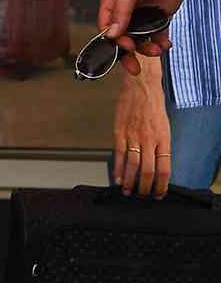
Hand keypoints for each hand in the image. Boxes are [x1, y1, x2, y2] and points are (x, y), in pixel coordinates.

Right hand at [99, 0, 195, 73]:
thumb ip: (121, 12)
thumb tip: (111, 34)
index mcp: (112, 2)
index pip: (106, 27)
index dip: (113, 41)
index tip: (125, 47)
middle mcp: (126, 11)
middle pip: (122, 39)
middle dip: (128, 54)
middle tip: (135, 69)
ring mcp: (143, 15)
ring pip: (140, 40)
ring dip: (147, 49)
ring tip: (157, 50)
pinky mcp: (159, 18)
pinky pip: (157, 36)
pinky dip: (160, 43)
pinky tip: (165, 45)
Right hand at [112, 60, 170, 195]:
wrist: (141, 86)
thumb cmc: (153, 104)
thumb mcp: (164, 125)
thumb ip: (160, 144)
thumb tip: (158, 163)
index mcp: (163, 139)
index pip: (165, 168)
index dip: (162, 184)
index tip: (159, 193)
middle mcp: (150, 140)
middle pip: (149, 171)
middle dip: (146, 187)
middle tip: (143, 195)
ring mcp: (134, 136)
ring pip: (133, 165)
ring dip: (130, 181)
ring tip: (129, 191)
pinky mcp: (120, 132)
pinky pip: (119, 154)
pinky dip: (118, 168)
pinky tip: (118, 177)